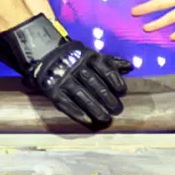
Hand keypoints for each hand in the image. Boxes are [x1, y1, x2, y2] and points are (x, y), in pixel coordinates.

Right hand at [0, 14, 126, 129]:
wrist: (44, 54)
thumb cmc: (74, 57)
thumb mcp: (91, 56)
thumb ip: (110, 62)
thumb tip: (130, 66)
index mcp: (87, 56)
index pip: (103, 67)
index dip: (114, 79)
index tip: (122, 91)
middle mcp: (75, 66)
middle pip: (94, 83)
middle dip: (107, 97)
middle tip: (117, 109)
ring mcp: (63, 78)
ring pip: (81, 95)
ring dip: (94, 108)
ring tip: (105, 118)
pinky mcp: (52, 89)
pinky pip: (65, 103)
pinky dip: (77, 112)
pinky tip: (87, 120)